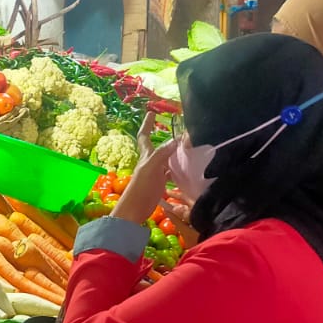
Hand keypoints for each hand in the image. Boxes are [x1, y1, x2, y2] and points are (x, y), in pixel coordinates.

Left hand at [113, 112, 176, 226]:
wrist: (134, 210)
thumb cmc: (140, 188)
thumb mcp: (151, 167)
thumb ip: (162, 153)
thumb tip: (177, 139)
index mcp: (146, 156)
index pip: (144, 136)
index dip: (147, 124)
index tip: (151, 113)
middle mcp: (150, 162)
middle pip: (158, 147)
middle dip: (167, 138)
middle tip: (179, 132)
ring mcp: (155, 174)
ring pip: (167, 160)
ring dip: (175, 154)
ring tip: (188, 149)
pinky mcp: (159, 185)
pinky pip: (171, 173)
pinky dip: (178, 170)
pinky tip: (186, 170)